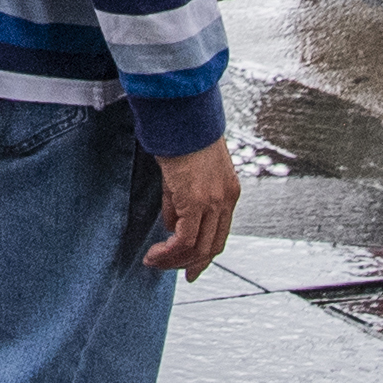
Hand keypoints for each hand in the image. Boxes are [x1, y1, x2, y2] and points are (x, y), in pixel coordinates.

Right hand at [142, 139, 238, 276]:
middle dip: (189, 264)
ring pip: (197, 248)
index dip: (203, 255)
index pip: (219, 234)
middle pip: (212, 247)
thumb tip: (172, 226)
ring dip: (173, 260)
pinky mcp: (197, 201)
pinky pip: (184, 240)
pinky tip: (155, 253)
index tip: (190, 267)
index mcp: (228, 191)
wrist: (183, 113)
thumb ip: (181, 201)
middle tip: (167, 268)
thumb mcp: (187, 173)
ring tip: (153, 260)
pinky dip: (168, 252)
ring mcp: (214, 202)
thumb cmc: (183, 133)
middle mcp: (226, 200)